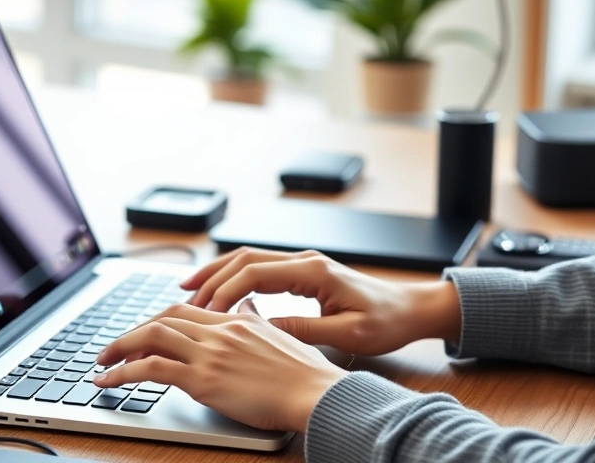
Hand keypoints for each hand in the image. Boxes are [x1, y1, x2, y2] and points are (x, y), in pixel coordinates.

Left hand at [94, 300, 345, 432]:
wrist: (317, 393)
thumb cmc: (305, 375)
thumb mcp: (278, 337)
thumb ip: (255, 321)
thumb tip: (244, 309)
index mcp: (236, 320)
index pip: (185, 310)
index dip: (157, 319)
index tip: (142, 332)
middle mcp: (219, 331)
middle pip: (162, 319)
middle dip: (132, 332)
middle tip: (113, 348)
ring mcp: (210, 353)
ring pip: (150, 337)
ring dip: (119, 348)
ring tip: (101, 364)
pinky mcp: (203, 379)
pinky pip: (152, 368)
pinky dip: (123, 372)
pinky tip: (110, 381)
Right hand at [181, 247, 461, 355]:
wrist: (410, 309)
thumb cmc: (385, 322)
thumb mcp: (346, 334)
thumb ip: (303, 330)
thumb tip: (262, 329)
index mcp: (314, 271)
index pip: (256, 274)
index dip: (226, 292)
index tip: (208, 314)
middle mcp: (305, 260)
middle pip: (245, 259)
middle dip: (211, 277)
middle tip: (184, 298)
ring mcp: (304, 263)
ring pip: (249, 260)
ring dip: (219, 274)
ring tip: (190, 291)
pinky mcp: (304, 272)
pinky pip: (261, 269)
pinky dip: (235, 277)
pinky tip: (221, 292)